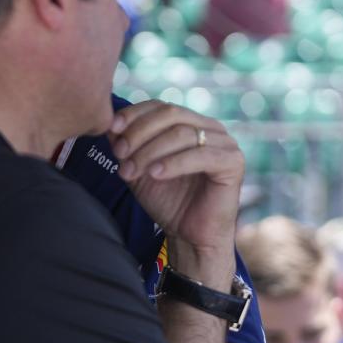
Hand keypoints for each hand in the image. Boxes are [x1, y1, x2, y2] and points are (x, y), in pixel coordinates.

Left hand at [107, 101, 243, 255]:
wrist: (191, 236)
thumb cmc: (169, 202)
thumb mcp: (140, 168)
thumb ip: (128, 145)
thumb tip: (108, 122)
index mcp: (192, 124)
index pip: (162, 106)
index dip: (135, 114)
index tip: (112, 130)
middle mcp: (211, 128)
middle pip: (171, 114)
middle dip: (140, 132)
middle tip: (119, 154)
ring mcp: (225, 143)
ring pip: (182, 134)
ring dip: (150, 151)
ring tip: (131, 171)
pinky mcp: (233, 162)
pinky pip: (201, 155)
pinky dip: (173, 163)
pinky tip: (155, 174)